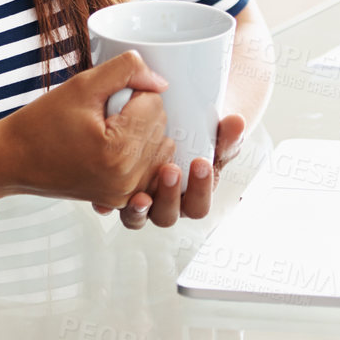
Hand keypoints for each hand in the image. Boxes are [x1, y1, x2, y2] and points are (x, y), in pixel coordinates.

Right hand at [0, 50, 174, 207]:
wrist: (14, 159)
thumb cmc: (39, 126)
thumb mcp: (81, 86)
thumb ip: (125, 71)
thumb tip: (159, 81)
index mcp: (120, 150)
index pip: (155, 102)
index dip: (129, 92)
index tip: (103, 101)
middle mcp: (128, 177)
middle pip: (160, 125)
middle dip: (135, 113)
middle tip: (100, 117)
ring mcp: (126, 192)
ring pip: (160, 145)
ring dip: (139, 133)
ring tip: (106, 134)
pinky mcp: (122, 198)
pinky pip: (151, 167)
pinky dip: (138, 153)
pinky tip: (112, 149)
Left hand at [97, 112, 248, 228]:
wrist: (171, 126)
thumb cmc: (195, 137)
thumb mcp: (213, 136)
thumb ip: (226, 133)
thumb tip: (237, 123)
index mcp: (191, 196)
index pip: (198, 205)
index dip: (201, 188)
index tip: (201, 162)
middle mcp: (165, 204)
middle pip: (168, 215)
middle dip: (170, 194)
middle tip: (170, 170)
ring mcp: (140, 200)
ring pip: (138, 217)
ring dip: (139, 208)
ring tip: (140, 194)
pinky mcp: (115, 193)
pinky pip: (109, 205)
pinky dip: (106, 205)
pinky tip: (103, 201)